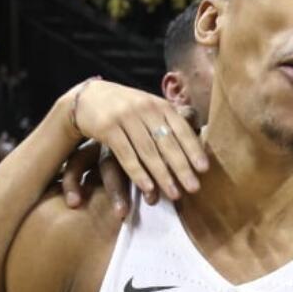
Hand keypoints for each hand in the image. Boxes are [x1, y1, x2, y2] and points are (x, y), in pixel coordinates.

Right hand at [65, 80, 206, 210]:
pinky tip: (148, 188)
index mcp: (160, 105)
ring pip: (148, 151)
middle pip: (167, 142)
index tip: (204, 169)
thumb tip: (196, 147)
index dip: (193, 149)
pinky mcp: (107, 128)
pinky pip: (126, 154)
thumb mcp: (149, 109)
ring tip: (174, 194)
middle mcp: (145, 109)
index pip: (181, 128)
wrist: (88, 97)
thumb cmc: (126, 109)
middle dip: (182, 167)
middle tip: (194, 188)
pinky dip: (138, 173)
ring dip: (162, 175)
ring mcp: (125, 117)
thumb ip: (168, 123)